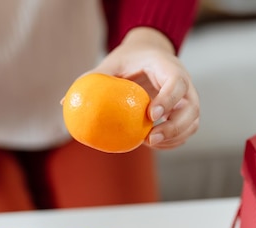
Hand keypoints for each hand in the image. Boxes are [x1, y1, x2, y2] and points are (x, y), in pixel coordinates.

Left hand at [93, 27, 199, 148]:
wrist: (150, 54)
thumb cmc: (129, 59)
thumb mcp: (112, 63)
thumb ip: (92, 78)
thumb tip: (64, 103)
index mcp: (170, 68)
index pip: (177, 84)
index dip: (168, 100)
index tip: (150, 114)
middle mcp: (186, 85)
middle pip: (191, 109)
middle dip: (174, 127)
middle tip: (150, 139)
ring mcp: (187, 100)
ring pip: (191, 124)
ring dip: (173, 138)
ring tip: (148, 143)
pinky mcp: (184, 113)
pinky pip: (185, 132)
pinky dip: (172, 141)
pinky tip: (151, 144)